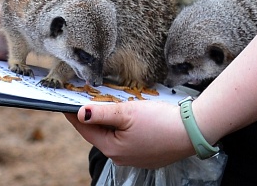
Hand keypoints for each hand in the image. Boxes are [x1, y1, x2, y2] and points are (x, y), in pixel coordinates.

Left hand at [66, 99, 196, 169]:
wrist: (192, 132)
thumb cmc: (161, 122)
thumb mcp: (128, 112)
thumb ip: (102, 112)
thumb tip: (80, 113)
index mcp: (112, 148)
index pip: (86, 130)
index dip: (74, 115)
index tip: (65, 104)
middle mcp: (121, 157)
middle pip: (100, 134)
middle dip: (95, 117)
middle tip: (89, 98)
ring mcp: (135, 158)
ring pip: (116, 137)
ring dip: (112, 122)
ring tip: (112, 105)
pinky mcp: (148, 154)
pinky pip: (130, 140)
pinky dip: (127, 128)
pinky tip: (134, 118)